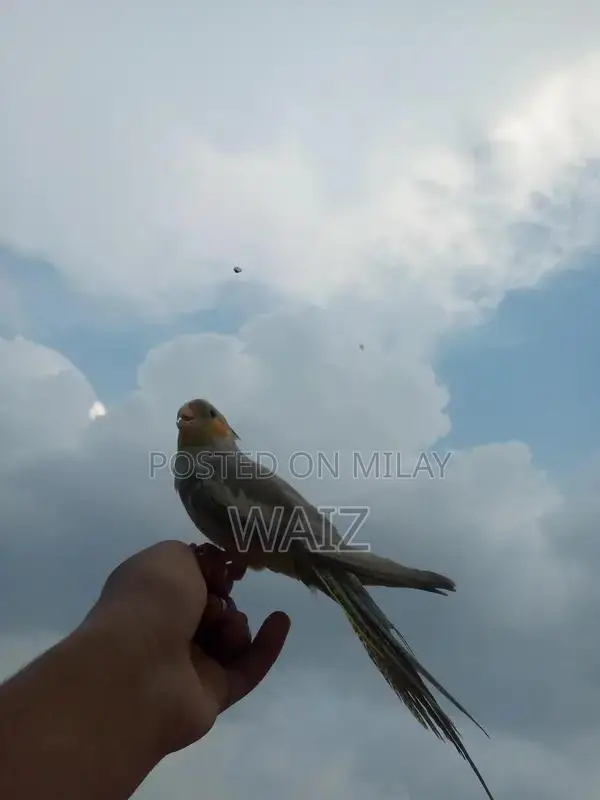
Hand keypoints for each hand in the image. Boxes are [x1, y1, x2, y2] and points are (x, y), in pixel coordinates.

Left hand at [89, 540, 289, 753]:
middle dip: (223, 597)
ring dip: (236, 623)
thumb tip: (216, 572)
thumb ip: (198, 557)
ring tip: (227, 625)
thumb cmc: (148, 604)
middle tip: (218, 596)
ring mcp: (188, 666)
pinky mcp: (212, 695)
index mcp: (148, 597)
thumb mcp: (171, 557)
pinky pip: (248, 668)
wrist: (136, 673)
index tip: (230, 565)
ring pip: (230, 636)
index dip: (211, 570)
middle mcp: (165, 630)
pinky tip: (281, 620)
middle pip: (212, 607)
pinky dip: (267, 645)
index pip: (188, 581)